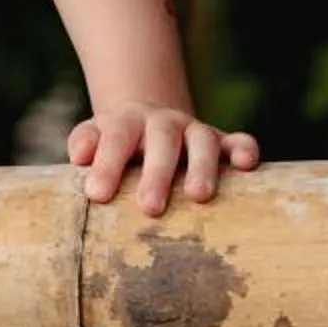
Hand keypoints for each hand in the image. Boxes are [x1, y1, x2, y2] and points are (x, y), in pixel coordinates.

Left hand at [69, 105, 261, 216]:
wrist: (146, 118)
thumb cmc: (116, 144)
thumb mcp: (95, 137)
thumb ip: (85, 142)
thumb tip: (79, 156)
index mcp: (127, 123)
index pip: (116, 139)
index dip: (107, 165)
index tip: (96, 194)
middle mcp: (163, 123)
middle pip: (162, 140)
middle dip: (157, 174)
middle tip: (150, 208)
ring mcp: (194, 131)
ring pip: (202, 140)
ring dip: (202, 165)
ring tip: (199, 196)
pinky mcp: (221, 141)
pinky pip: (237, 140)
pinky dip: (244, 149)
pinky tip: (247, 164)